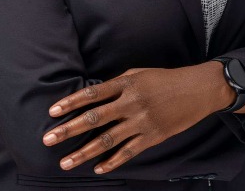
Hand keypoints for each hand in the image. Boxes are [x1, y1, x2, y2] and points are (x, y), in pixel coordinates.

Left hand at [42, 65, 217, 174]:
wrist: (196, 90)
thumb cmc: (164, 79)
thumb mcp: (138, 74)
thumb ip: (116, 85)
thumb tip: (93, 97)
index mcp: (126, 83)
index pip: (92, 94)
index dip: (71, 103)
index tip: (52, 112)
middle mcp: (131, 102)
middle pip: (94, 118)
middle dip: (69, 130)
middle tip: (48, 139)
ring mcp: (142, 121)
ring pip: (107, 140)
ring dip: (84, 153)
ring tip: (65, 162)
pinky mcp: (153, 137)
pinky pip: (128, 152)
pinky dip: (111, 162)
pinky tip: (97, 169)